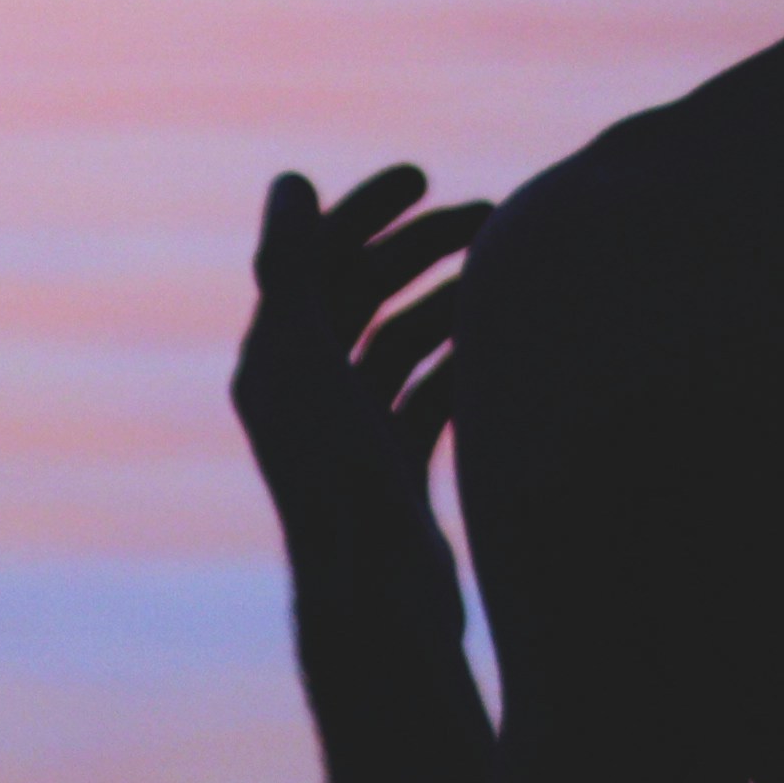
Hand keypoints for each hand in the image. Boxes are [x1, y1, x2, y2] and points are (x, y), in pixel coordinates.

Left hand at [232, 165, 486, 556]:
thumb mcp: (310, 358)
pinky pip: (425, 401)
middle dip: (417, 249)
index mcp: (274, 365)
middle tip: (487, 214)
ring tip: (509, 276)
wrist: (377, 606)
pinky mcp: (390, 482)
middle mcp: (303, 400)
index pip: (313, 263)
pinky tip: (502, 348)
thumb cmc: (341, 480)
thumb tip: (291, 180)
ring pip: (398, 347)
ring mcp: (348, 443)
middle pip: (358, 298)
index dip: (362, 211)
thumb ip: (293, 267)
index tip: (422, 175)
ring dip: (448, 302)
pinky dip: (460, 364)